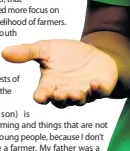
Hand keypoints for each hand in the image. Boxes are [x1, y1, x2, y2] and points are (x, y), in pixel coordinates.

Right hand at [2, 39, 117, 106]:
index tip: (40, 96)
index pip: (43, 95)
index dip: (41, 96)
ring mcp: (83, 92)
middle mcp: (65, 92)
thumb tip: (4, 51)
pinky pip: (99, 93)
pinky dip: (97, 89)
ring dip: (76, 97)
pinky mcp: (100, 88)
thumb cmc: (67, 55)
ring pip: (78, 100)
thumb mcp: (46, 49)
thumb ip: (28, 52)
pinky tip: (94, 83)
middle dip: (60, 98)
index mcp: (50, 85)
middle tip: (58, 93)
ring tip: (74, 92)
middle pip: (60, 101)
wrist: (93, 53)